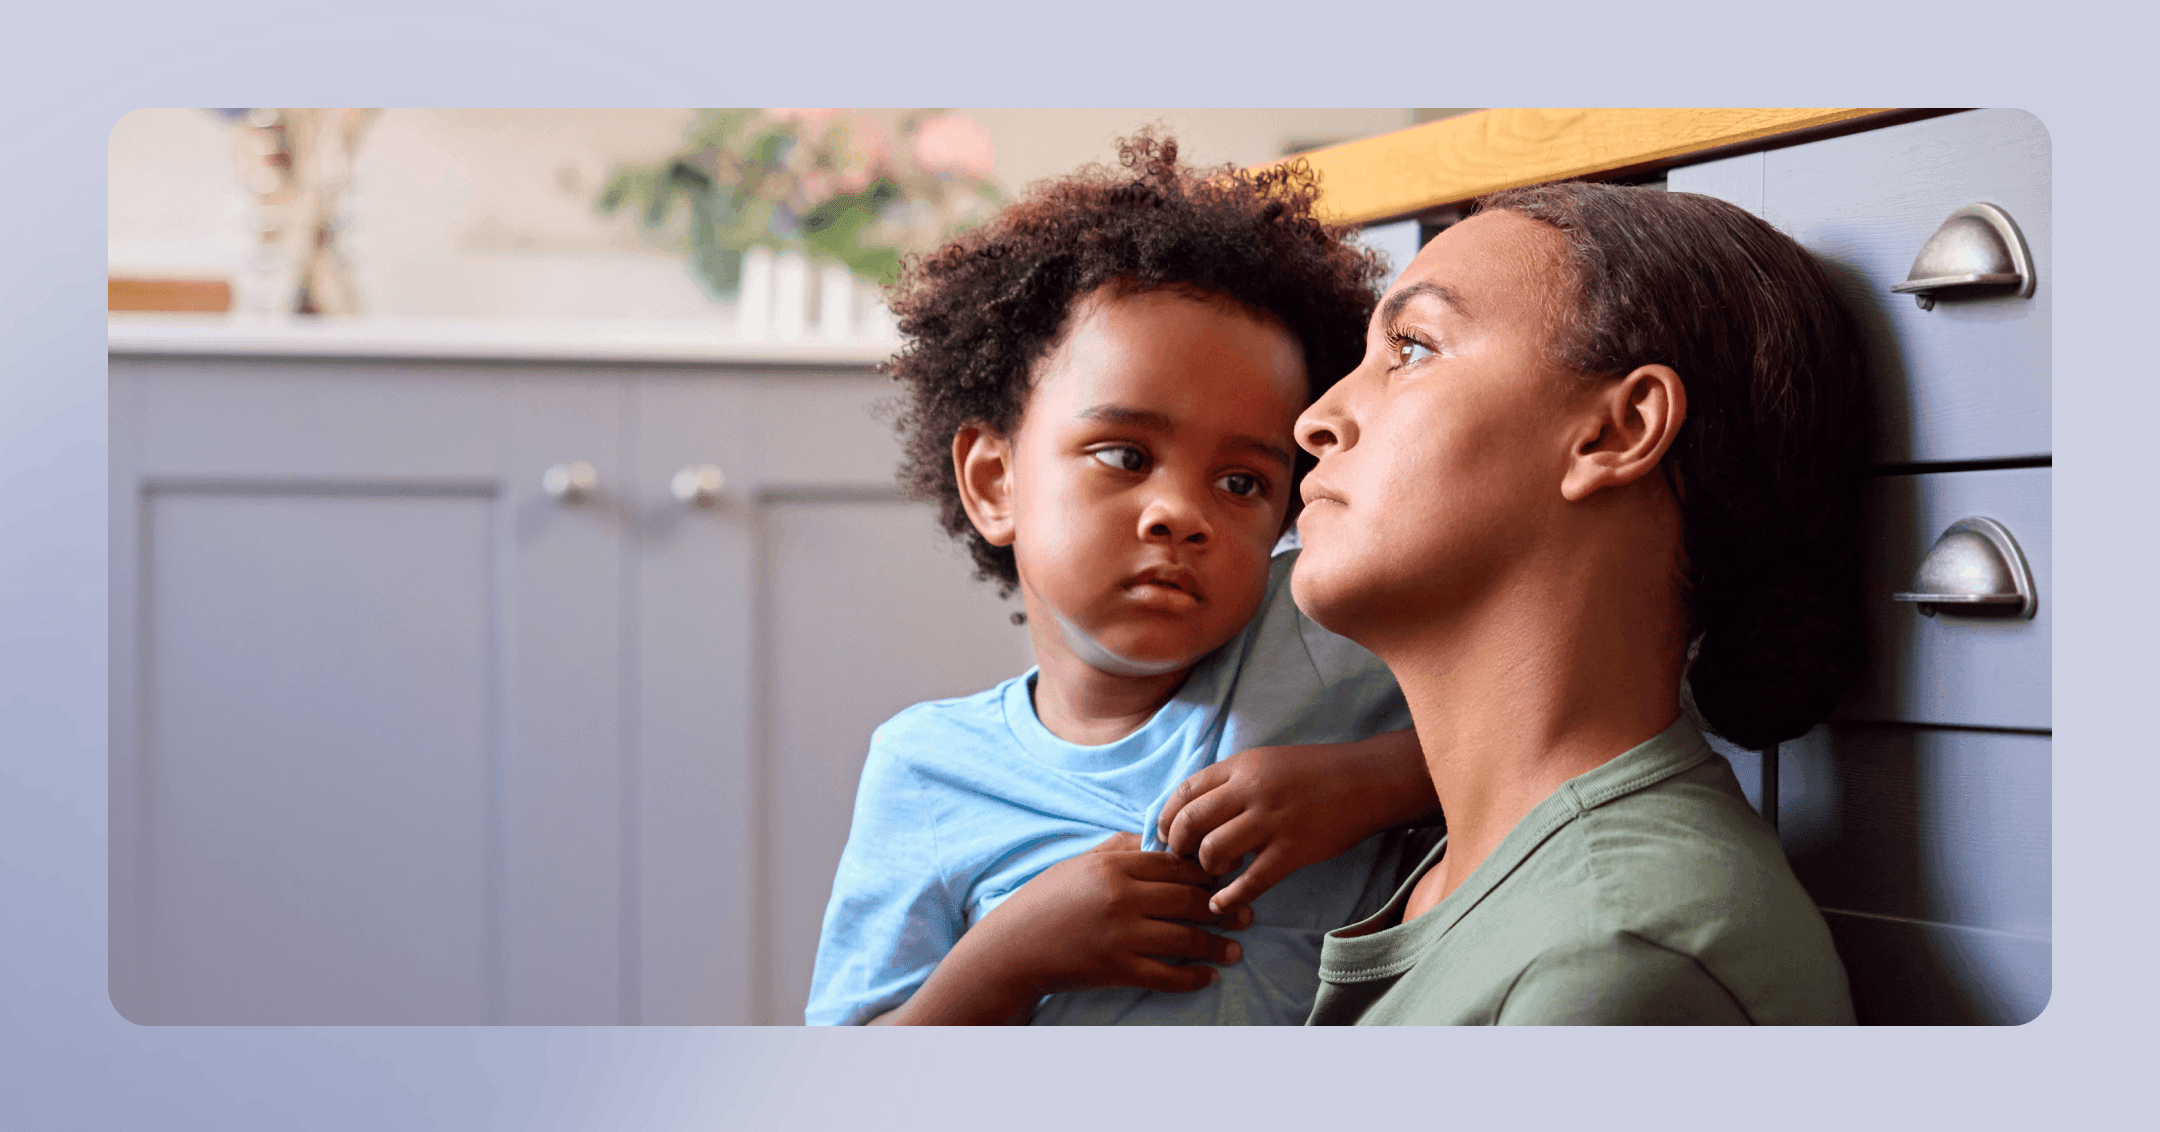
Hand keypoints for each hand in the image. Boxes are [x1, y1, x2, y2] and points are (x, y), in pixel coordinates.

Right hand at [883, 831, 1244, 1024]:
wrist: (1012, 949)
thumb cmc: (1045, 901)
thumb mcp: (1079, 863)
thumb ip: (1117, 848)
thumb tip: (1154, 837)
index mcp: (1114, 866)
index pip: (1177, 865)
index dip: (1210, 872)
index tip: (1230, 878)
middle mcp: (1122, 897)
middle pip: (1189, 899)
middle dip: (1223, 908)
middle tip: (1246, 914)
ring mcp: (1121, 935)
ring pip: (1186, 938)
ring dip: (1216, 945)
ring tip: (1236, 949)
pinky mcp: (1117, 969)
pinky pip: (1167, 975)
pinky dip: (1192, 978)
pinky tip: (1207, 977)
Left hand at [1156, 728, 1437, 915]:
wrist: (1365, 780)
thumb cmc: (1313, 772)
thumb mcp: (1266, 761)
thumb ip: (1232, 781)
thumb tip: (1194, 808)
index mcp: (1242, 766)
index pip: (1186, 791)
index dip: (1166, 816)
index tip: (1162, 834)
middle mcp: (1251, 791)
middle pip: (1190, 821)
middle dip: (1176, 845)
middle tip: (1180, 858)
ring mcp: (1272, 821)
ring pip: (1213, 850)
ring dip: (1204, 868)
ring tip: (1212, 872)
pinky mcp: (1292, 851)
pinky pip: (1251, 881)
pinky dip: (1229, 897)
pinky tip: (1220, 904)